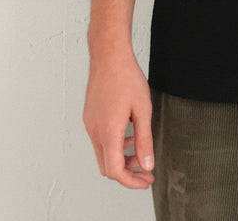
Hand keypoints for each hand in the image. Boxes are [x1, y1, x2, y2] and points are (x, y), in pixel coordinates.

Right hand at [83, 49, 154, 188]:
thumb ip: (144, 140)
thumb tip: (147, 164)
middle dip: (127, 172)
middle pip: (107, 166)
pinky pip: (100, 139)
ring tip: (139, 149)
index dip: (131, 181)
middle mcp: (95, 131)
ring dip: (120, 157)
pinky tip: (128, 132)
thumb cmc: (126, 77)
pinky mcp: (89, 117)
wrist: (109, 55)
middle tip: (145, 170)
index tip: (145, 180)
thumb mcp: (143, 109)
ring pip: (103, 153)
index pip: (115, 171)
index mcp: (108, 131)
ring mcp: (90, 124)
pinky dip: (114, 144)